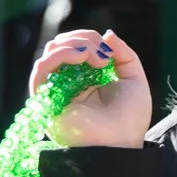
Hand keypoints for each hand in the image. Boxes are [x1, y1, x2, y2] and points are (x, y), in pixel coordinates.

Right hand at [29, 29, 152, 148]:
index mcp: (86, 78)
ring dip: (75, 46)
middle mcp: (68, 83)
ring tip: (96, 59)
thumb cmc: (130, 118)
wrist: (122, 142)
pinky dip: (60, 55)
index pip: (77, 46)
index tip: (109, 53)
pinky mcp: (46, 100)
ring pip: (51, 53)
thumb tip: (107, 34)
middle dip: (84, 40)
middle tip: (103, 56)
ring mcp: (56, 91)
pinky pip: (41, 70)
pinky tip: (81, 57)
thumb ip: (124, 54)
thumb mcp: (134, 79)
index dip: (90, 39)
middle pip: (62, 45)